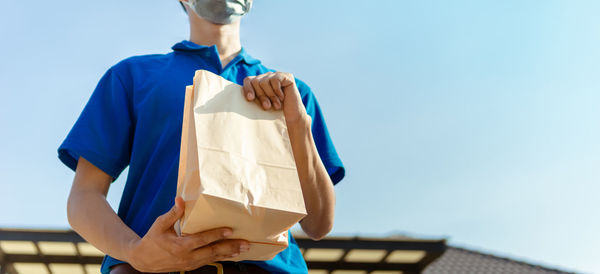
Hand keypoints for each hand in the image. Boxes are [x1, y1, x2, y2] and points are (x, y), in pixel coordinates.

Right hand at [127, 197, 249, 271]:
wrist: (143, 260)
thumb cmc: (152, 240)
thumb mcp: (159, 225)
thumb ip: (173, 213)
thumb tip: (181, 199)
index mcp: (180, 246)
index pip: (202, 240)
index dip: (216, 235)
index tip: (230, 231)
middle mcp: (187, 257)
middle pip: (212, 252)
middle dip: (230, 247)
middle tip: (246, 243)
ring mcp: (190, 264)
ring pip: (213, 258)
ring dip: (230, 253)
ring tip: (244, 249)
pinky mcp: (191, 266)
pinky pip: (210, 261)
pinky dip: (222, 257)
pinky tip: (232, 254)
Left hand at [243, 72, 309, 124]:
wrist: (291, 117)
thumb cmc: (274, 113)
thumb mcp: (259, 105)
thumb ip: (251, 97)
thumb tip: (239, 98)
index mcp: (259, 82)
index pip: (248, 80)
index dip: (248, 89)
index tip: (250, 99)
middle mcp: (267, 77)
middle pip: (256, 81)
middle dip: (261, 96)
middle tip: (267, 106)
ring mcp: (277, 75)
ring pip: (264, 82)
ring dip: (270, 96)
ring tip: (276, 105)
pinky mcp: (287, 76)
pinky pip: (275, 80)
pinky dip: (277, 91)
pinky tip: (282, 98)